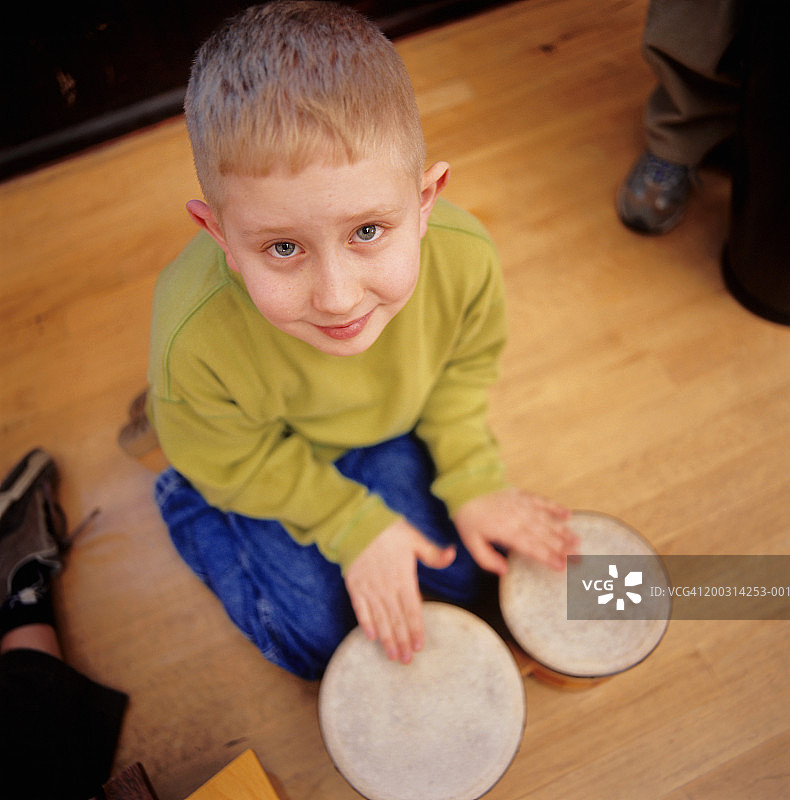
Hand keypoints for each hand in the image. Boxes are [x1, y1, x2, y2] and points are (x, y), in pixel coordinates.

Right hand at [344, 518, 455, 663]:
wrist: (357, 524)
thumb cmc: (388, 530)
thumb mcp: (415, 538)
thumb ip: (432, 553)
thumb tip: (452, 555)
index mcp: (403, 578)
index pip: (412, 609)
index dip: (416, 629)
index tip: (419, 646)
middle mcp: (386, 587)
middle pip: (396, 619)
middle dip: (402, 641)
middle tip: (407, 660)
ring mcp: (369, 588)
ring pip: (380, 619)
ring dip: (386, 638)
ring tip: (392, 656)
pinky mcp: (355, 586)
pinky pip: (360, 609)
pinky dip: (365, 623)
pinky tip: (370, 637)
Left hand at [453, 489, 577, 574]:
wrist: (465, 487)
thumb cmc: (469, 517)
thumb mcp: (471, 542)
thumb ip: (487, 559)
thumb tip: (505, 571)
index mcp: (507, 532)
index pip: (532, 547)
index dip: (547, 557)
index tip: (562, 566)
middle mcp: (518, 519)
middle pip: (544, 535)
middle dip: (562, 548)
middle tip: (579, 558)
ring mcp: (522, 505)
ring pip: (547, 520)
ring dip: (563, 531)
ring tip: (577, 541)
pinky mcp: (523, 495)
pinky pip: (542, 501)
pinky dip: (556, 507)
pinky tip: (568, 514)